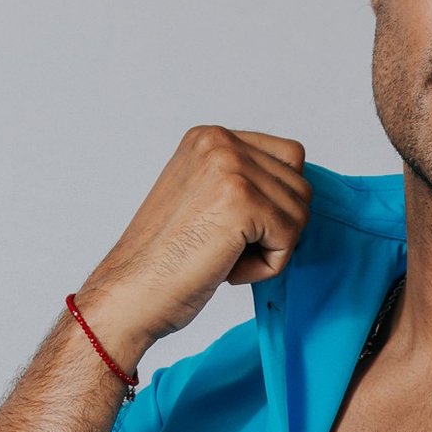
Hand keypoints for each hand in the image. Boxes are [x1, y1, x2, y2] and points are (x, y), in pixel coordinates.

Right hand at [74, 125, 312, 351]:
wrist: (131, 293)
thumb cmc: (164, 261)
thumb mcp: (204, 199)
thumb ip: (244, 183)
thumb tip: (297, 195)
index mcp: (209, 138)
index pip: (289, 157)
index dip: (276, 203)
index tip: (234, 229)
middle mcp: (220, 142)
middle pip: (300, 185)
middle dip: (276, 228)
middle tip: (227, 249)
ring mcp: (231, 168)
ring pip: (299, 213)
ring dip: (271, 249)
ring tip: (225, 258)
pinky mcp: (242, 201)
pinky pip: (290, 239)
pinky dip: (267, 267)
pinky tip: (227, 270)